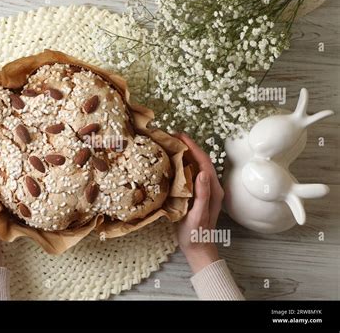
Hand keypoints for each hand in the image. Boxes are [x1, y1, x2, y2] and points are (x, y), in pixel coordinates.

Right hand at [174, 133, 224, 273]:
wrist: (198, 248)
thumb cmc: (196, 234)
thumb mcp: (198, 214)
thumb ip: (203, 194)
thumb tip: (202, 173)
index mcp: (213, 189)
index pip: (204, 161)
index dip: (192, 146)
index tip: (179, 136)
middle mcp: (211, 187)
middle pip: (200, 160)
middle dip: (188, 146)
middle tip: (171, 136)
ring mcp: (205, 190)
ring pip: (196, 165)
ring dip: (185, 153)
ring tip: (170, 145)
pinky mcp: (198, 194)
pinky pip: (191, 174)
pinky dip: (182, 164)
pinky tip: (172, 162)